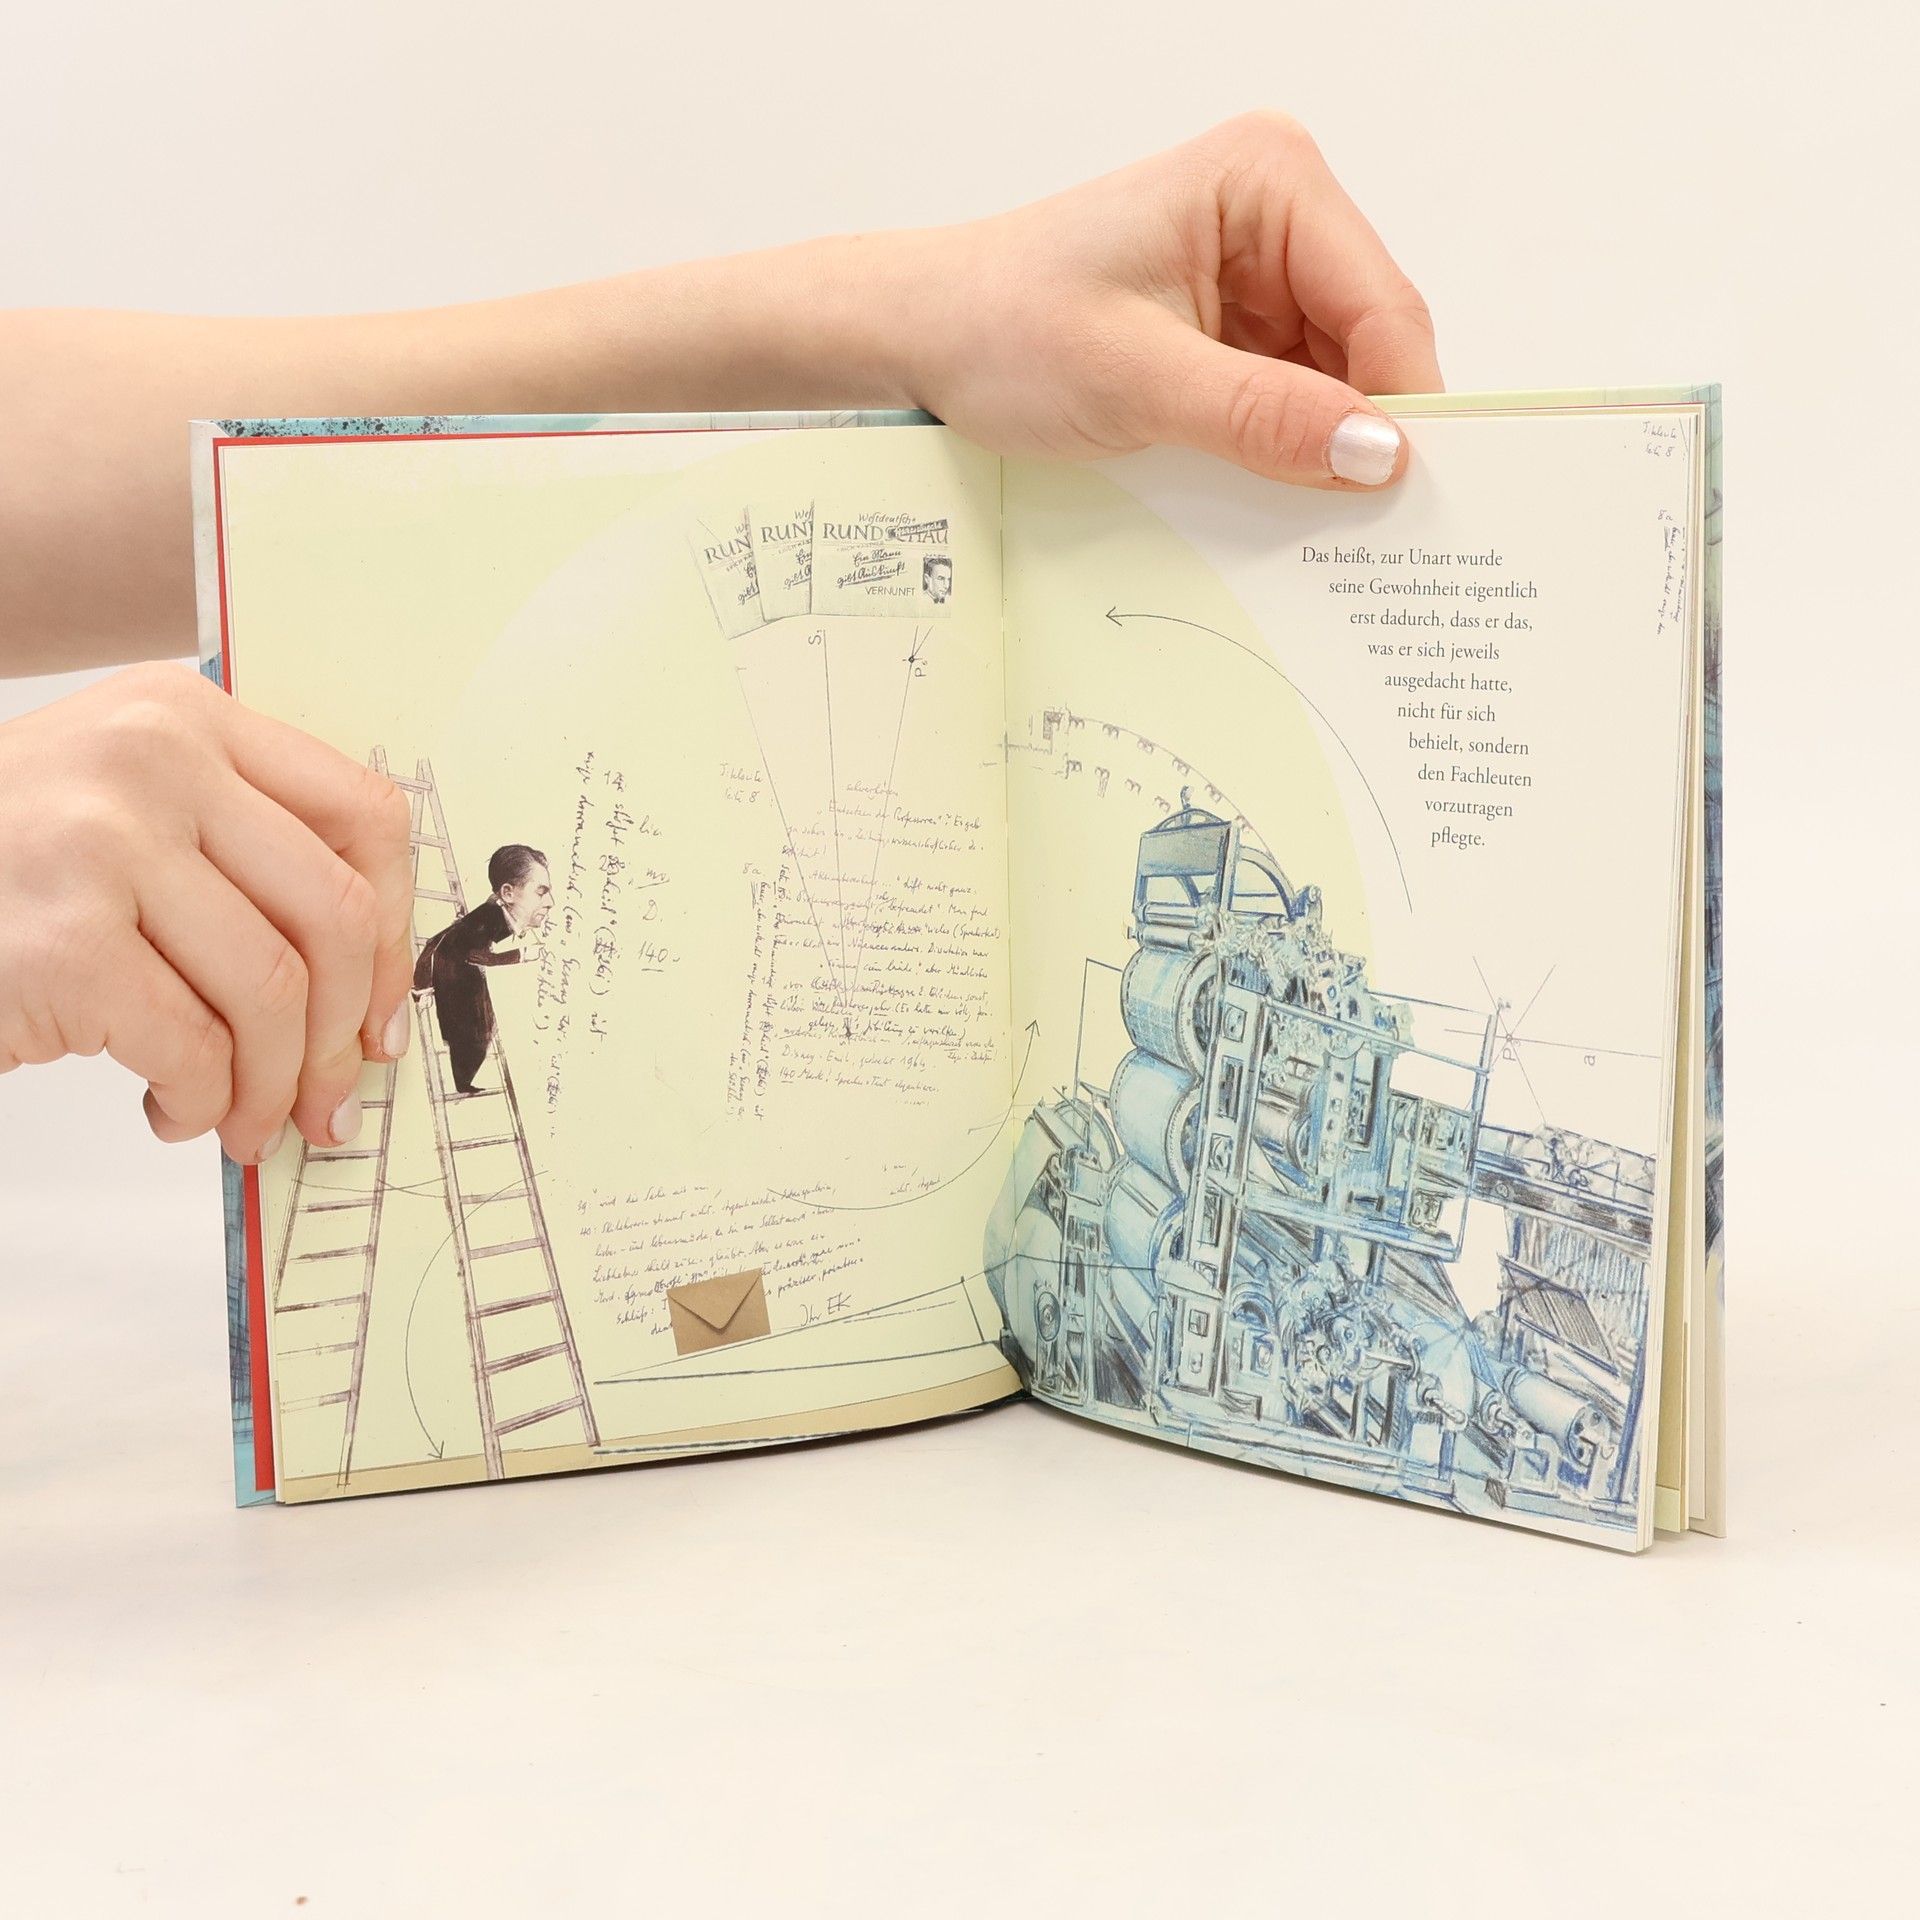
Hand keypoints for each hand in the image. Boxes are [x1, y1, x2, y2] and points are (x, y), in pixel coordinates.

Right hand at [0, 663, 415, 1161]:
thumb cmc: (2, 868)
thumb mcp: (125, 806)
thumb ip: (242, 853)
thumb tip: (372, 990)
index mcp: (187, 716)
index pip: (365, 816)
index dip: (397, 931)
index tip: (381, 1012)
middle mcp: (154, 760)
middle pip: (336, 914)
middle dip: (346, 1034)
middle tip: (328, 1100)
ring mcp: (104, 844)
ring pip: (275, 992)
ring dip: (271, 1086)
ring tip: (243, 1121)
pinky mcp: (63, 941)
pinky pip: (195, 1047)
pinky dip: (202, 1102)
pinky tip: (173, 1110)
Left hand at [897, 112, 1440, 489]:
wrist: (924, 334)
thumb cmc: (1001, 326)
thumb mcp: (1133, 379)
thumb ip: (1259, 416)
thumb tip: (1374, 454)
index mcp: (1267, 179)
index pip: (1381, 303)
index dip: (1402, 405)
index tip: (1405, 500)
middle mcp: (1278, 211)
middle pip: (1371, 340)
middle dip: (1366, 431)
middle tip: (1365, 533)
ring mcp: (1259, 270)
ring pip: (1339, 377)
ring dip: (1325, 448)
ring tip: (1306, 519)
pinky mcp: (1235, 324)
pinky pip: (1294, 394)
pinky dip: (1289, 447)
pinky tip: (1272, 493)